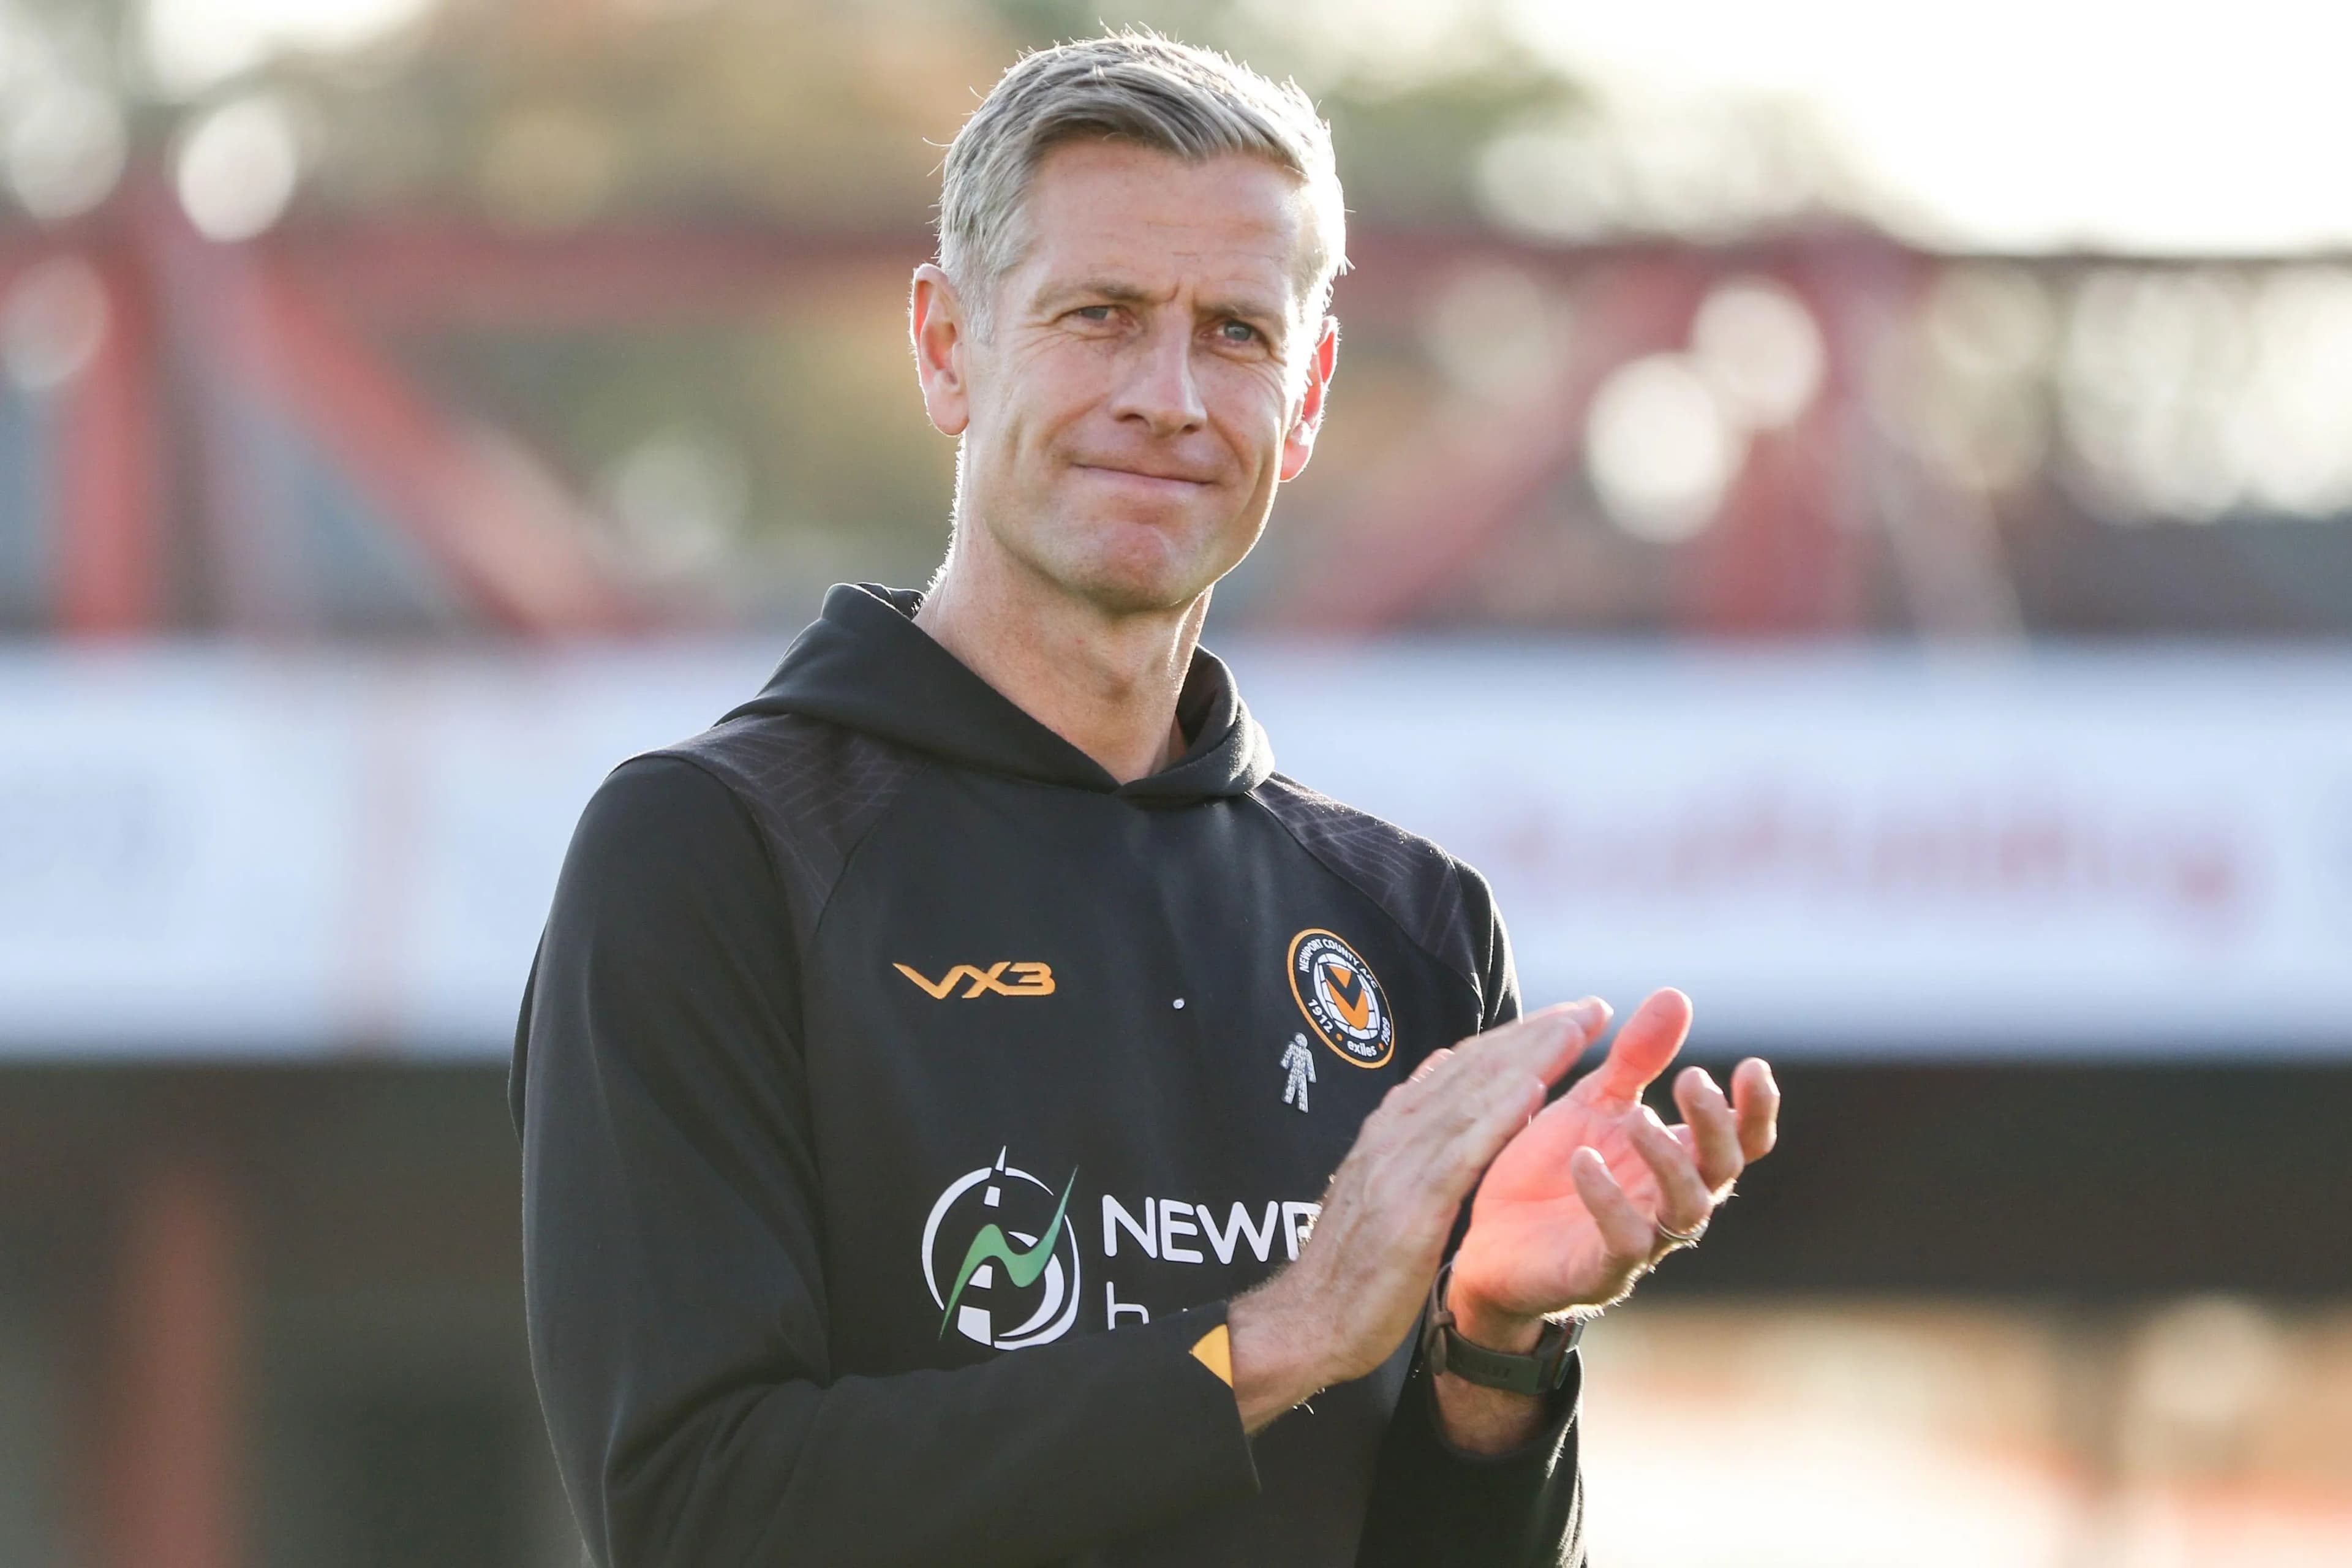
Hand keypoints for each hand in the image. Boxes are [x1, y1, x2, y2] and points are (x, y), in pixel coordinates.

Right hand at [1224, 999, 1611, 1431]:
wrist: (1309, 1321)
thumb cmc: (1350, 1265)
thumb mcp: (1379, 1189)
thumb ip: (1408, 1137)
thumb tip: (1433, 1077)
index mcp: (1390, 1132)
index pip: (1461, 1069)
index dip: (1515, 1039)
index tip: (1563, 1018)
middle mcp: (1394, 1135)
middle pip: (1474, 1070)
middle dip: (1534, 1034)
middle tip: (1589, 1008)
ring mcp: (1400, 1168)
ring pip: (1473, 1096)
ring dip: (1529, 1057)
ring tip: (1575, 1028)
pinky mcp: (1412, 1208)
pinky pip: (1463, 1151)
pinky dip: (1498, 1114)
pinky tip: (1534, 1089)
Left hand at [1447, 988, 1779, 1351]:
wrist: (1488, 1238)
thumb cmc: (1550, 1169)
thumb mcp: (1593, 1102)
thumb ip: (1636, 1058)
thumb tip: (1677, 995)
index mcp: (1677, 1159)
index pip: (1740, 1140)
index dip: (1755, 1108)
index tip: (1752, 1066)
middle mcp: (1671, 1202)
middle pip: (1722, 1169)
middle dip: (1713, 1124)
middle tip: (1690, 1079)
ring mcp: (1643, 1241)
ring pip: (1686, 1207)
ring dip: (1668, 1159)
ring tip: (1638, 1117)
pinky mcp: (1601, 1269)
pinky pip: (1623, 1239)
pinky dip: (1609, 1199)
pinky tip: (1584, 1159)